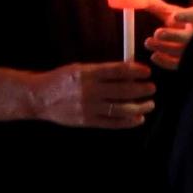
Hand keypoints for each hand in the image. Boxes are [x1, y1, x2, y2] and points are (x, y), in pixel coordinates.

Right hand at [33, 60, 155, 128]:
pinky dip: (127, 122)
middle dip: (141, 89)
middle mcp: (89, 90)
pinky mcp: (87, 122)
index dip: (135, 71)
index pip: (117, 70)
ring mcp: (89, 108)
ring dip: (139, 106)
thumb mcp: (79, 69)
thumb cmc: (62, 80)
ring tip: (149, 104)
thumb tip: (127, 70)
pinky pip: (112, 123)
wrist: (40, 98)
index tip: (146, 71)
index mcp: (87, 73)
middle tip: (152, 87)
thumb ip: (101, 71)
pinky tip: (138, 118)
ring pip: (121, 108)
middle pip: (123, 90)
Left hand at [142, 0, 192, 70]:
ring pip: (182, 51)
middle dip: (173, 35)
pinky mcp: (188, 62)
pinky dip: (166, 62)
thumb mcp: (174, 13)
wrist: (192, 41)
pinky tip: (154, 56)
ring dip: (164, 48)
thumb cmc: (183, 23)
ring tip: (148, 42)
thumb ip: (159, 7)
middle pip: (189, 37)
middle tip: (157, 32)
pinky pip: (178, 64)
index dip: (186, 17)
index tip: (174, 16)